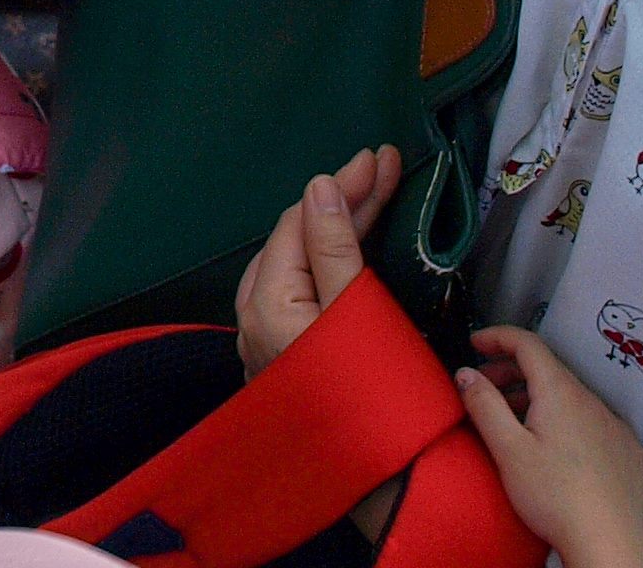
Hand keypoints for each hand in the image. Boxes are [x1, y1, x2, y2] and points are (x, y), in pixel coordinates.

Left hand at [235, 144, 402, 377]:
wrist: (383, 485)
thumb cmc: (374, 398)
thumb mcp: (358, 314)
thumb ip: (335, 249)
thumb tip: (319, 186)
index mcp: (266, 302)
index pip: (299, 223)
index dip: (341, 186)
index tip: (381, 159)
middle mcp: (255, 319)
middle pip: (298, 240)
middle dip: (344, 200)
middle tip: (387, 166)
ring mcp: (269, 341)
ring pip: (301, 264)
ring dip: (340, 227)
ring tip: (376, 193)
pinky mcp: (290, 357)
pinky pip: (305, 292)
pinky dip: (333, 262)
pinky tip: (353, 246)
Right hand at [459, 328, 642, 567]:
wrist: (611, 546)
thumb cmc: (555, 497)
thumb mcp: (508, 451)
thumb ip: (484, 405)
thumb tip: (466, 374)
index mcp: (561, 393)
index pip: (528, 344)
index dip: (498, 336)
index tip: (475, 343)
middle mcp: (593, 402)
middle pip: (549, 370)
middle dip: (513, 370)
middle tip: (486, 386)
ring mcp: (616, 428)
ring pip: (572, 398)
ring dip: (539, 398)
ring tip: (516, 421)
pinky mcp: (629, 453)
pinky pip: (594, 423)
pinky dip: (568, 421)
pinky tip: (558, 449)